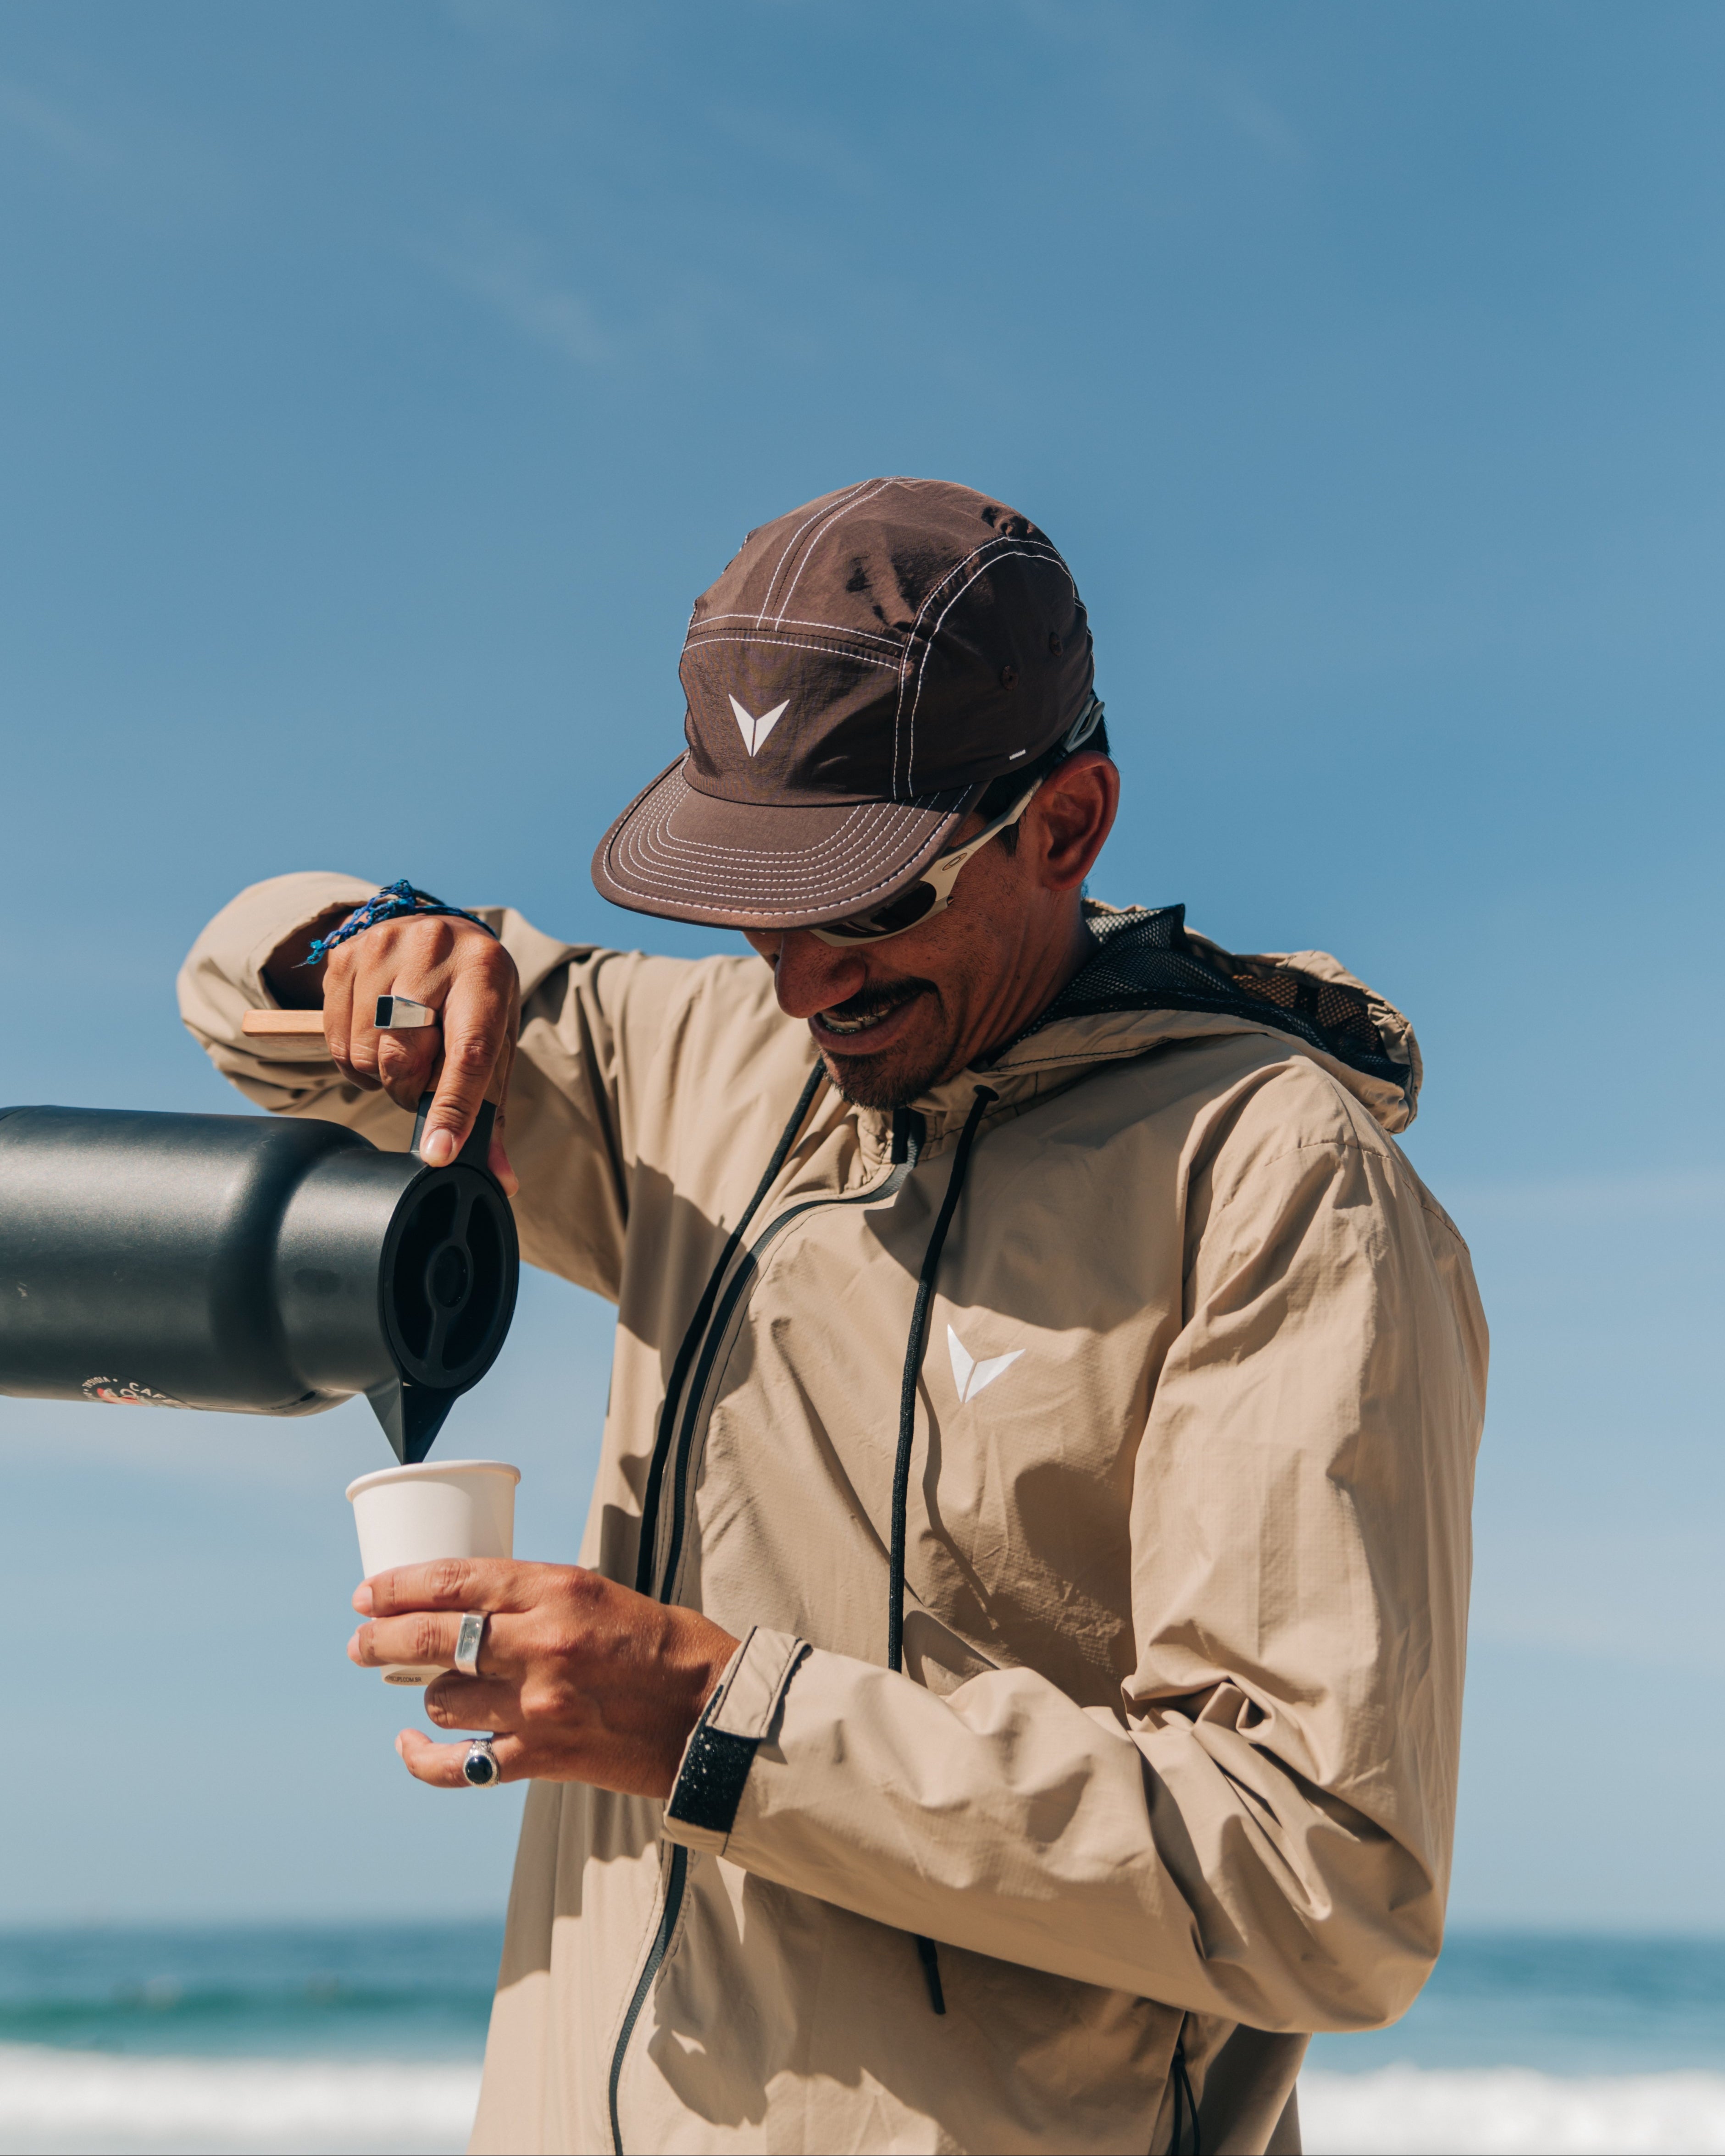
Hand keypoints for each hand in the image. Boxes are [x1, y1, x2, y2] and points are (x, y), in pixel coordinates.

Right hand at [267, 910, 520, 1187]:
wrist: (441, 933)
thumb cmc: (473, 999)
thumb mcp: (495, 1042)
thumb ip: (491, 1110)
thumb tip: (500, 1179)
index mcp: (484, 973)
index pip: (467, 1050)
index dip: (451, 1107)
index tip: (437, 1153)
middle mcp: (434, 950)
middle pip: (403, 1056)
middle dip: (409, 1090)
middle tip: (422, 1080)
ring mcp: (382, 946)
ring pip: (364, 1053)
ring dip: (380, 1075)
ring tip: (403, 1052)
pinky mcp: (344, 954)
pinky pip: (335, 1039)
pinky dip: (354, 1058)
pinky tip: (376, 1037)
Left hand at [348, 1561, 739, 1797]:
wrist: (712, 1712)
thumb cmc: (662, 1644)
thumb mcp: (597, 1593)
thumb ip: (534, 1597)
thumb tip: (467, 1603)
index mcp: (558, 1590)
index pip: (454, 1581)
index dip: (398, 1586)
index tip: (369, 1593)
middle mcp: (541, 1644)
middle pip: (430, 1639)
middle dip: (380, 1637)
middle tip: (360, 1639)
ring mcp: (538, 1705)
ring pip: (443, 1699)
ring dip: (430, 1694)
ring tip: (432, 1689)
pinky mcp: (543, 1757)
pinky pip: (459, 1765)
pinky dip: (423, 1756)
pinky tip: (409, 1743)